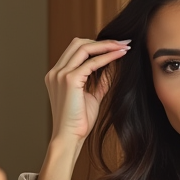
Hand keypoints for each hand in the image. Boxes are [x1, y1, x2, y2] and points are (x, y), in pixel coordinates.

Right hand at [37, 37, 129, 179]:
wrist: (70, 138)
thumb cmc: (79, 122)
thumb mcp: (91, 96)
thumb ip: (98, 81)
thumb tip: (111, 66)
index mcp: (57, 75)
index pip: (76, 50)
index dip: (97, 45)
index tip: (117, 46)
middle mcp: (56, 72)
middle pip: (78, 43)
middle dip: (103, 41)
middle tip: (124, 43)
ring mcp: (60, 74)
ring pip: (84, 48)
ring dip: (107, 45)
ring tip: (124, 47)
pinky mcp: (69, 80)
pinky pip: (91, 62)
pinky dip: (107, 57)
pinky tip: (120, 56)